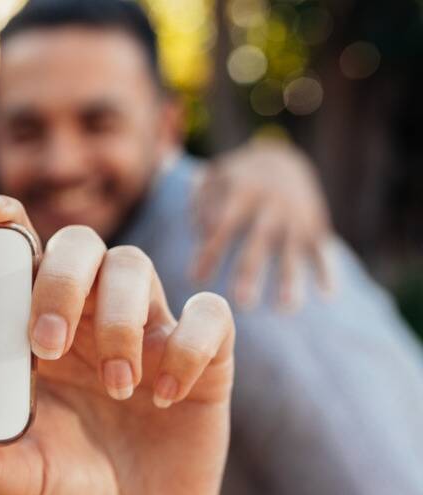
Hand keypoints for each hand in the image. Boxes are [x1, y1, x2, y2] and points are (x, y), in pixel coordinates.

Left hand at [0, 194, 233, 494]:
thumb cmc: (68, 490)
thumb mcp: (19, 479)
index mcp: (40, 332)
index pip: (25, 253)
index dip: (7, 221)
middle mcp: (92, 320)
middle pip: (81, 244)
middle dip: (61, 280)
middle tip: (46, 344)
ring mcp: (150, 333)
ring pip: (136, 266)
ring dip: (120, 320)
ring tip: (116, 387)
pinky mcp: (207, 360)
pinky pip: (211, 315)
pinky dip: (190, 346)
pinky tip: (166, 395)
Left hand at [192, 138, 334, 310]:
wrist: (280, 159)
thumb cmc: (235, 179)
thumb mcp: (214, 178)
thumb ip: (200, 201)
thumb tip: (199, 231)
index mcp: (242, 193)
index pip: (222, 227)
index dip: (210, 252)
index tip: (195, 280)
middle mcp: (271, 206)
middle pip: (259, 242)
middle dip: (251, 272)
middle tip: (242, 303)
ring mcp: (295, 216)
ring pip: (292, 251)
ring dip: (290, 279)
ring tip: (285, 308)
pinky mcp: (315, 224)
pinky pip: (322, 249)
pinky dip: (327, 270)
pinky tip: (327, 295)